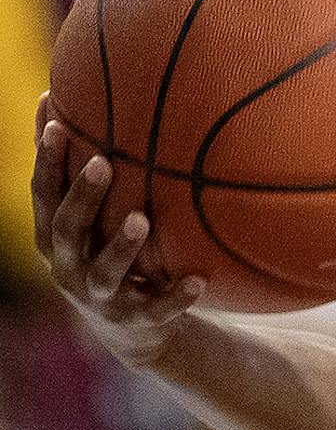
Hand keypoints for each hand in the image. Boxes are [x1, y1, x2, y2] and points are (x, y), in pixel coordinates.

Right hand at [29, 96, 204, 364]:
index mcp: (55, 237)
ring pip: (106, 273)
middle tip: (104, 164)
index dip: (47, 161)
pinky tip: (199, 280)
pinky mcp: (138, 322)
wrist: (131, 331)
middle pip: (66, 230)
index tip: (59, 123)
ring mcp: (102, 297)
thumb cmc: (107, 253)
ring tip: (141, 220)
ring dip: (122, 246)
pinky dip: (176, 296)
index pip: (43, 194)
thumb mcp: (91, 220)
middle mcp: (70, 267)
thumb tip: (67, 99)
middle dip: (82, 197)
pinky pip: (158, 310)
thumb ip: (84, 172)